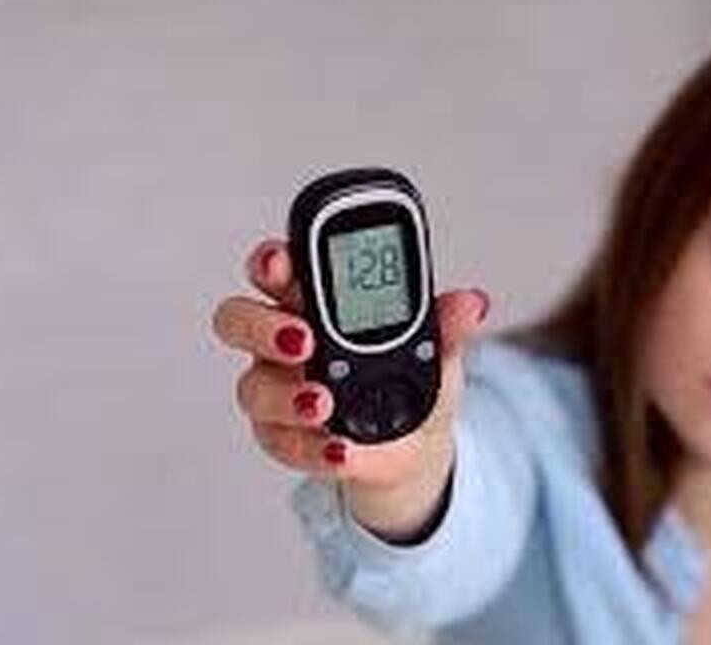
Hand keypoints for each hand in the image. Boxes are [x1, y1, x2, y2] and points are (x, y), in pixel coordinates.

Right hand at [211, 238, 488, 487]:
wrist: (414, 443)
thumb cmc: (409, 377)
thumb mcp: (435, 347)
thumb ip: (446, 324)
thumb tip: (472, 303)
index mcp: (311, 299)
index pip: (277, 269)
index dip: (271, 260)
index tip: (283, 261)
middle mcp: (280, 340)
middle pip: (238, 320)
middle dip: (263, 327)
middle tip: (303, 340)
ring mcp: (274, 389)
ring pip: (253, 387)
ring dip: (288, 396)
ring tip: (325, 403)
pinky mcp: (280, 436)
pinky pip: (282, 442)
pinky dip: (312, 448)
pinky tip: (340, 450)